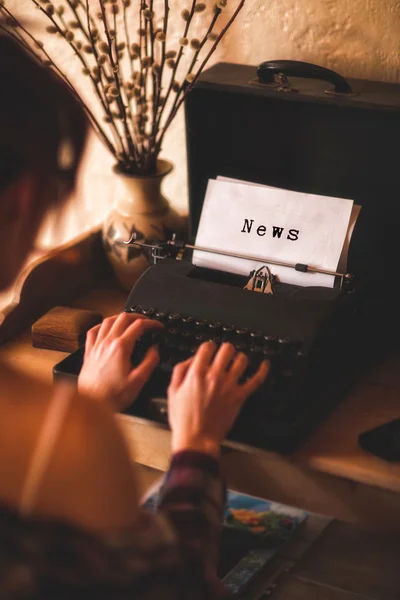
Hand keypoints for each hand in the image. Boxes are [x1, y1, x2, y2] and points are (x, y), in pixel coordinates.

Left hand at [78, 313, 162, 411]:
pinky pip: (93, 331)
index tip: (158, 327)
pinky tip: (105, 328)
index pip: (139, 326)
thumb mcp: (138, 381)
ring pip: (108, 321)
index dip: (152, 323)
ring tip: (129, 320)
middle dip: (138, 316)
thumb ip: (149, 362)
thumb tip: (155, 350)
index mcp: (121, 347)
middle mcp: (107, 343)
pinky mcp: (89, 352)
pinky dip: (101, 325)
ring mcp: (96, 346)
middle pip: (123, 318)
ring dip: (121, 317)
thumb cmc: (113, 395)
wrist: (92, 403)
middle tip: (147, 321)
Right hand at [168, 342, 269, 456]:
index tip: (209, 350)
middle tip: (224, 355)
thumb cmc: (184, 419)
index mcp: (197, 373)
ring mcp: (229, 385)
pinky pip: (256, 380)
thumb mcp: (172, 391)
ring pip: (241, 360)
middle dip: (225, 350)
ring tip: (237, 361)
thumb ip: (181, 370)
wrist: (196, 439)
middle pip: (227, 349)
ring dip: (239, 358)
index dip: (209, 347)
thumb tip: (192, 358)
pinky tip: (265, 365)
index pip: (208, 347)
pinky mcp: (240, 396)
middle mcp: (214, 376)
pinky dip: (262, 370)